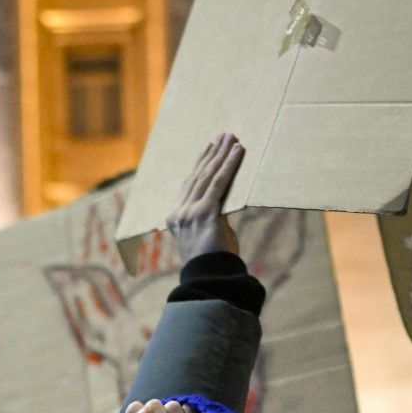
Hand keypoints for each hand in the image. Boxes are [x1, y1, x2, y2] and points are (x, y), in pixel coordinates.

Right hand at [166, 133, 243, 261]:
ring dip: (221, 155)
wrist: (212, 277)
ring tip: (232, 138)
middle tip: (223, 135)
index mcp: (175, 218)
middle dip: (212, 153)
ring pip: (207, 176)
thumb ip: (211, 217)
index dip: (200, 163)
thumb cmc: (214, 261)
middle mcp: (178, 213)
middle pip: (197, 176)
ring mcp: (189, 212)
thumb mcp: (208, 235)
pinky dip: (228, 166)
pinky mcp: (204, 213)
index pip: (188, 184)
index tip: (210, 147)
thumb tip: (222, 206)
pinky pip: (218, 184)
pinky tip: (237, 152)